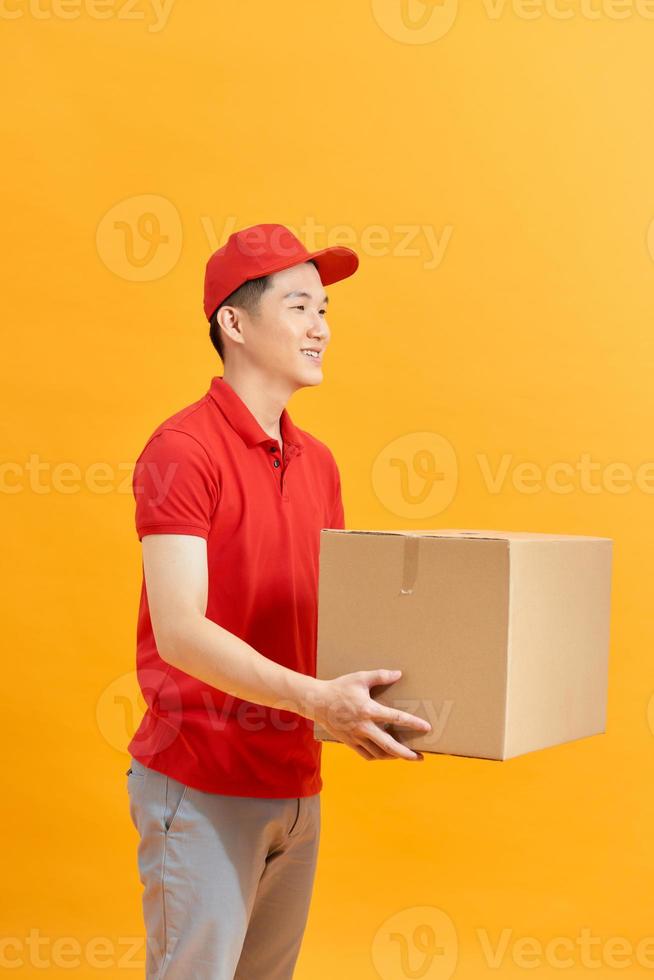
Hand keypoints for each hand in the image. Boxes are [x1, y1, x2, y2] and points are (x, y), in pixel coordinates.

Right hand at [309, 668, 431, 761]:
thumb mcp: (360, 678)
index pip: (395, 718)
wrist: (317, 702)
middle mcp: (364, 726)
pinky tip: (385, 755)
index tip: (426, 728)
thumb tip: (398, 674)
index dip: (413, 723)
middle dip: (406, 753)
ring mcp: (356, 736)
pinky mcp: (349, 742)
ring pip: (378, 753)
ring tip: (405, 756)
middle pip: (389, 745)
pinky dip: (378, 757)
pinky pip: (366, 755)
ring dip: (393, 756)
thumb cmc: (340, 687)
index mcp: (369, 710)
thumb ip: (380, 675)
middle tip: (420, 758)